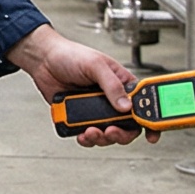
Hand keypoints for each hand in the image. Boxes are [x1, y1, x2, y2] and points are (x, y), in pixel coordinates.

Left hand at [6, 24, 151, 145]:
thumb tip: (126, 106)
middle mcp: (111, 99)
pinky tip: (82, 134)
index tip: (151, 134)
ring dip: (103, 138)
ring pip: (108, 134)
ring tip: (91, 132)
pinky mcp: (80, 118)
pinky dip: (87, 139)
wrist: (43, 61)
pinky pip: (89, 135)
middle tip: (111, 132)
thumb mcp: (95, 65)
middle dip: (122, 134)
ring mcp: (96, 110)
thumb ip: (112, 85)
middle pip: (127, 126)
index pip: (143, 105)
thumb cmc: (70, 55)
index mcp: (122, 84)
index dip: (150, 121)